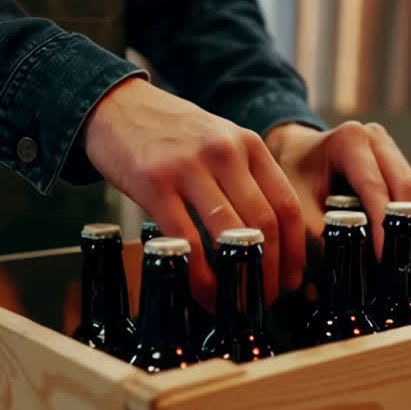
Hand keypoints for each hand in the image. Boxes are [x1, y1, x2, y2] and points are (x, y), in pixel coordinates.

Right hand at [83, 77, 304, 306]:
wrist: (116, 105)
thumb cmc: (170, 134)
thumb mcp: (218, 142)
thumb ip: (243, 179)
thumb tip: (267, 239)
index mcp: (248, 145)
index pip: (286, 205)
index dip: (294, 251)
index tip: (290, 280)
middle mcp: (226, 152)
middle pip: (265, 224)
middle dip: (270, 272)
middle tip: (265, 300)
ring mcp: (190, 166)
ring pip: (231, 234)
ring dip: (239, 279)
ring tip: (237, 304)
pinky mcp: (154, 183)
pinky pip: (187, 240)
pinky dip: (199, 275)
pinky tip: (202, 292)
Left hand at [265, 121, 410, 257]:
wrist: (291, 151)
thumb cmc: (291, 172)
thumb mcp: (295, 202)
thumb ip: (316, 235)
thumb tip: (336, 276)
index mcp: (351, 140)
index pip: (377, 190)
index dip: (384, 228)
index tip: (385, 259)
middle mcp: (377, 140)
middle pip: (407, 189)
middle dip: (405, 229)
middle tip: (398, 265)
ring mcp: (390, 151)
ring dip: (408, 226)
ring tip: (398, 258)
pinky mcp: (397, 166)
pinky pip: (408, 197)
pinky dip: (404, 220)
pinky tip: (396, 243)